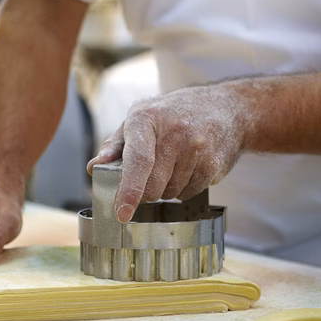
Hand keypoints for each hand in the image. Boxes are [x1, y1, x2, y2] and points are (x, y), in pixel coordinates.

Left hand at [87, 85, 250, 221]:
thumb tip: (94, 168)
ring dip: (166, 188)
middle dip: (146, 191)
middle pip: (152, 186)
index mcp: (147, 118)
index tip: (121, 213)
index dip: (128, 190)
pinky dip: (184, 187)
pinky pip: (188, 193)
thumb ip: (115, 146)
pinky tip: (189, 166)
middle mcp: (174, 132)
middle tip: (151, 173)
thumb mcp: (140, 118)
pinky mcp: (213, 164)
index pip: (137, 161)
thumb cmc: (173, 114)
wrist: (226, 107)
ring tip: (175, 162)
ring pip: (169, 194)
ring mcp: (197, 149)